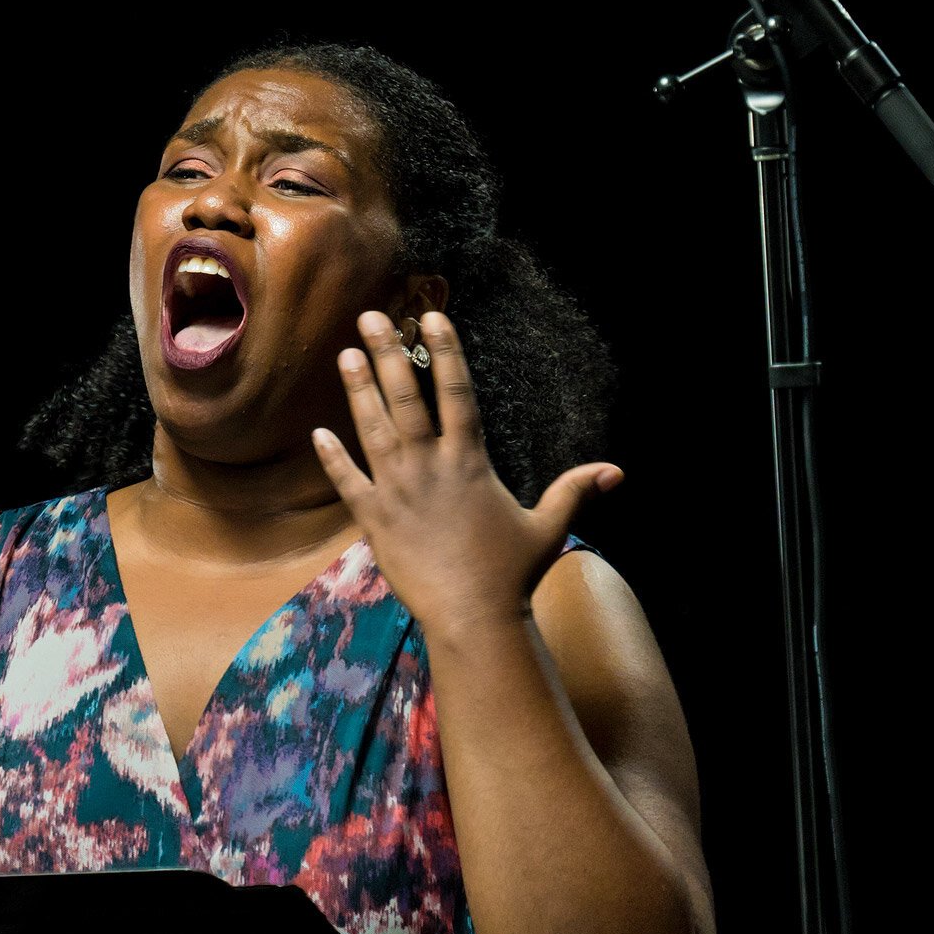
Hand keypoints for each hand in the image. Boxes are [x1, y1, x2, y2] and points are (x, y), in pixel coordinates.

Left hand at [310, 310, 622, 636]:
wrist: (472, 617)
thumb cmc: (511, 574)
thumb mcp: (548, 528)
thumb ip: (573, 492)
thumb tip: (615, 472)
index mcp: (469, 461)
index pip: (456, 392)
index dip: (444, 351)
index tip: (431, 317)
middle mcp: (429, 467)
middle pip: (405, 398)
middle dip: (388, 353)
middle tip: (370, 316)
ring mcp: (397, 491)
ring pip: (372, 429)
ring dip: (358, 390)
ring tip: (345, 354)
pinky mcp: (374, 520)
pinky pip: (347, 482)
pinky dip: (333, 458)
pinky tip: (318, 433)